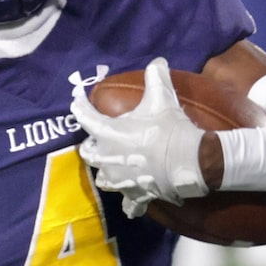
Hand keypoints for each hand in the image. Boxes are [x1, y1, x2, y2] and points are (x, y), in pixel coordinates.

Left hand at [71, 59, 208, 216]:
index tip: (77, 100)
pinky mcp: (136, 195)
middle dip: (91, 145)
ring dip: (105, 172)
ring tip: (111, 167)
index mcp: (109, 133)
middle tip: (97, 139)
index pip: (85, 116)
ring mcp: (120, 180)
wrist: (189, 161)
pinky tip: (130, 205)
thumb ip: (156, 77)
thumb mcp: (162, 98)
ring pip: (103, 179)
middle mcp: (108, 158)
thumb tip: (158, 60)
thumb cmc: (169, 128)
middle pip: (89, 153)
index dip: (80, 105)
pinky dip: (129, 204)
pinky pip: (128, 205)